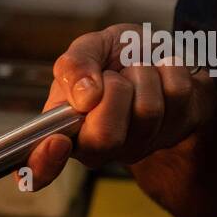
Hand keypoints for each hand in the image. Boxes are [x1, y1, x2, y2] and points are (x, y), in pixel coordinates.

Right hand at [27, 23, 216, 189]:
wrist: (159, 52)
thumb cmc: (115, 55)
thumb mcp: (87, 47)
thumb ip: (74, 65)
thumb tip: (83, 95)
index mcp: (63, 130)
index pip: (39, 168)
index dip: (44, 163)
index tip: (58, 141)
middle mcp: (98, 147)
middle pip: (105, 137)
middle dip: (114, 89)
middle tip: (114, 76)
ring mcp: (139, 145)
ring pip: (147, 110)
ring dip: (144, 72)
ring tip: (138, 69)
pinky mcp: (176, 130)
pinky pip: (177, 94)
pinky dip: (169, 67)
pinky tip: (161, 70)